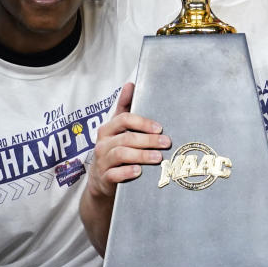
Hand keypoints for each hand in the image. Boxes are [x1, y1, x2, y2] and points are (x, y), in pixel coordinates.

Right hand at [86, 82, 170, 201]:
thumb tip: (130, 84)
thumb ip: (124, 109)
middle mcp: (103, 143)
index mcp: (108, 129)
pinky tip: (139, 171)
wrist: (101, 182)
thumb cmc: (114, 151)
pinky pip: (114, 174)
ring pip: (121, 154)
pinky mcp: (104, 178)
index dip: (142, 122)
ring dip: (142, 155)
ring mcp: (102, 161)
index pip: (123, 119)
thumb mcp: (117, 130)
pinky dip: (127, 172)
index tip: (160, 127)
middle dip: (148, 140)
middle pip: (126, 138)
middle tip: (166, 143)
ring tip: (158, 157)